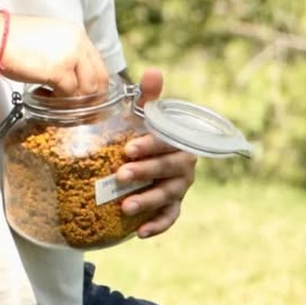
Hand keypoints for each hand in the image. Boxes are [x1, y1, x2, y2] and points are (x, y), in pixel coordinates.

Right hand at [0, 15, 109, 96]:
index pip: (99, 64)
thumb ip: (64, 53)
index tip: (87, 98)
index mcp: (77, 34)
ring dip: (73, 101)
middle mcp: (79, 43)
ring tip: (54, 100)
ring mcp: (71, 56)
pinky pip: (69, 95)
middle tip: (78, 109)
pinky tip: (42, 95)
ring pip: (87, 89)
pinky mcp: (59, 70)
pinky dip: (58, 102)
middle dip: (91, 98)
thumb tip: (70, 76)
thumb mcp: (47, 40)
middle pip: (99, 78)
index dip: (96, 85)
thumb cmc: (13, 38)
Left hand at [114, 67, 196, 239]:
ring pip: (168, 195)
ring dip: (148, 201)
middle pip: (168, 170)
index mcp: (177, 140)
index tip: (128, 148)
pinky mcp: (173, 206)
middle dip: (145, 172)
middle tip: (121, 174)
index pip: (167, 143)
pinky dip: (157, 225)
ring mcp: (179, 187)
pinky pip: (170, 217)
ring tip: (125, 207)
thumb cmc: (144, 132)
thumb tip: (154, 71)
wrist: (146, 155)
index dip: (149, 145)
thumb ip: (149, 97)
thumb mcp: (145, 115)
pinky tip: (139, 233)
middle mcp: (183, 165)